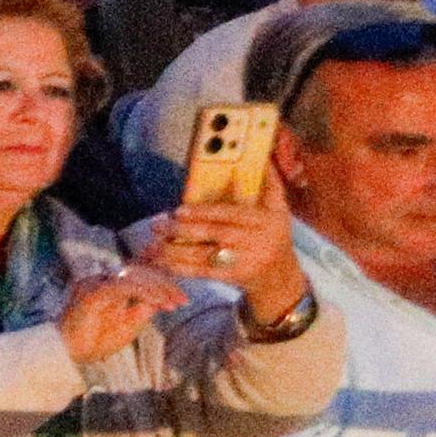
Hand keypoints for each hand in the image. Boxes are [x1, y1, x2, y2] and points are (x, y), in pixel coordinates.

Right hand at [54, 267, 190, 364]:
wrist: (69, 354)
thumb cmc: (96, 340)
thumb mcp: (129, 324)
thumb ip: (144, 307)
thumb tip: (163, 297)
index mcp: (109, 284)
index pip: (137, 270)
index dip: (159, 271)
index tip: (179, 287)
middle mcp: (101, 278)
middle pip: (139, 269)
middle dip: (165, 283)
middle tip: (183, 300)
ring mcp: (96, 283)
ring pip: (134, 274)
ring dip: (159, 288)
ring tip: (175, 303)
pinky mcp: (93, 291)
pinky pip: (125, 286)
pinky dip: (145, 293)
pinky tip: (160, 303)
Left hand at [146, 193, 309, 325]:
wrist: (281, 276)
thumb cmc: (275, 237)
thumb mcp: (279, 211)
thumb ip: (271, 186)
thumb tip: (264, 159)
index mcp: (264, 222)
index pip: (230, 215)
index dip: (204, 212)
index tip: (179, 210)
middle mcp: (255, 242)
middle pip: (215, 234)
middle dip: (183, 229)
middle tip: (158, 225)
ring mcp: (244, 262)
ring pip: (205, 255)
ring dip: (176, 250)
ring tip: (154, 244)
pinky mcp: (232, 277)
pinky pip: (203, 272)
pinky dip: (181, 268)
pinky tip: (163, 262)